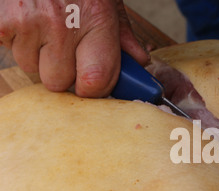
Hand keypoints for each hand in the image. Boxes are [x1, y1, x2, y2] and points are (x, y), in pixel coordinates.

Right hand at [0, 0, 148, 96]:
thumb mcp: (109, 2)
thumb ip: (124, 36)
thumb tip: (140, 64)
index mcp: (96, 21)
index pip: (95, 82)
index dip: (93, 90)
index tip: (92, 85)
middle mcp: (62, 25)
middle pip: (59, 82)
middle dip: (63, 74)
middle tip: (66, 51)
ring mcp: (29, 23)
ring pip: (32, 70)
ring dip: (39, 59)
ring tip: (46, 31)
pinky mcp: (2, 23)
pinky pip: (10, 53)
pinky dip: (18, 44)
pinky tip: (29, 24)